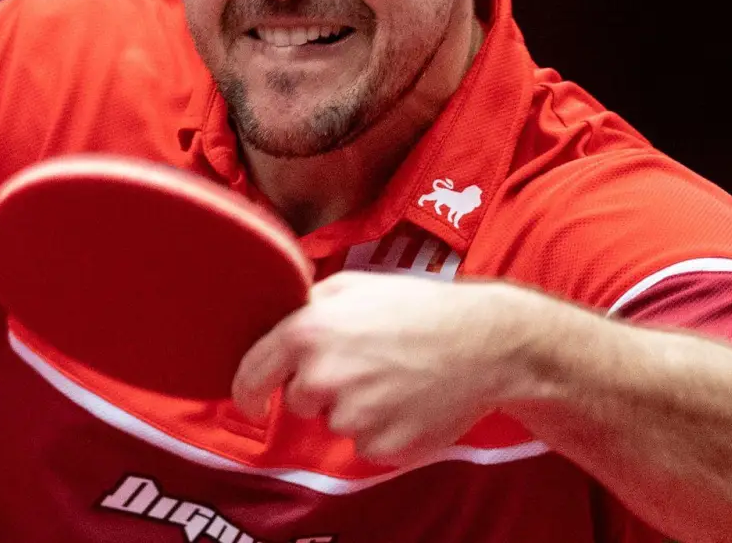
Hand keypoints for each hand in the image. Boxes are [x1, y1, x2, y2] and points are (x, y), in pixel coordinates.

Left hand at [232, 272, 531, 465]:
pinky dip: (383, 429)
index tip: (252, 401)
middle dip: (320, 388)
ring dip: (355, 408)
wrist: (484, 343)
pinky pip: (366, 444)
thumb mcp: (354, 285)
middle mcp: (323, 377)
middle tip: (363, 364)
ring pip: (334, 423)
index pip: (250, 375)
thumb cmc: (418, 308)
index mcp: (307, 333)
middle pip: (298, 400)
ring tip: (393, 378)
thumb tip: (274, 321)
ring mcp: (353, 416)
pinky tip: (408, 401)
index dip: (247, 392)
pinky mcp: (382, 446)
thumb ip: (306, 305)